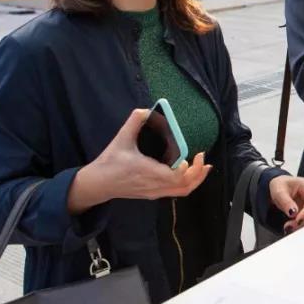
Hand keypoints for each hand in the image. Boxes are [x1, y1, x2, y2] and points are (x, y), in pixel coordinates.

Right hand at [68, 109, 211, 212]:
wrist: (98, 183)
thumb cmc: (110, 162)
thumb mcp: (121, 139)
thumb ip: (134, 122)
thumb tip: (145, 109)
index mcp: (147, 172)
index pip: (174, 177)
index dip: (185, 169)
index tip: (188, 157)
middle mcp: (153, 185)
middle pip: (184, 186)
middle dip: (197, 172)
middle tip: (202, 156)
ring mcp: (154, 191)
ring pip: (182, 191)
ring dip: (196, 179)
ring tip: (204, 166)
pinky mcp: (153, 193)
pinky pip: (176, 192)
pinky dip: (188, 183)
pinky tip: (191, 172)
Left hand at [269, 175, 303, 233]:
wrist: (280, 186)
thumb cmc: (280, 185)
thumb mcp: (279, 192)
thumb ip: (286, 202)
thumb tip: (293, 213)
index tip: (298, 221)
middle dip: (303, 220)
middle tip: (289, 226)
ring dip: (302, 224)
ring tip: (288, 226)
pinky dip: (301, 225)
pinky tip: (292, 226)